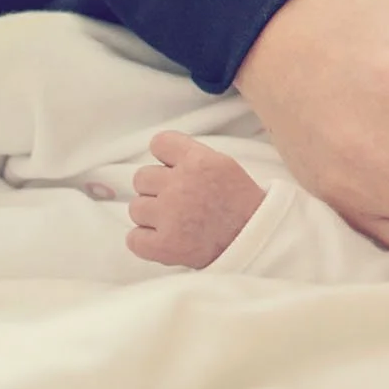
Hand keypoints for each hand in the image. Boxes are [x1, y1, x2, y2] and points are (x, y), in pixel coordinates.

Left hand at [127, 130, 266, 268]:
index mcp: (200, 161)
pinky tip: (166, 239)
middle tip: (178, 200)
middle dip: (156, 189)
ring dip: (152, 216)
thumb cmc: (241, 204)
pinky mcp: (163, 245)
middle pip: (141, 177)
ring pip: (136, 208)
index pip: (159, 143)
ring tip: (177, 222)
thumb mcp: (225, 166)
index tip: (172, 168)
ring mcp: (170, 216)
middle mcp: (181, 184)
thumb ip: (192, 157)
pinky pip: (133, 238)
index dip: (164, 157)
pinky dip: (146, 241)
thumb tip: (161, 158)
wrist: (254, 241)